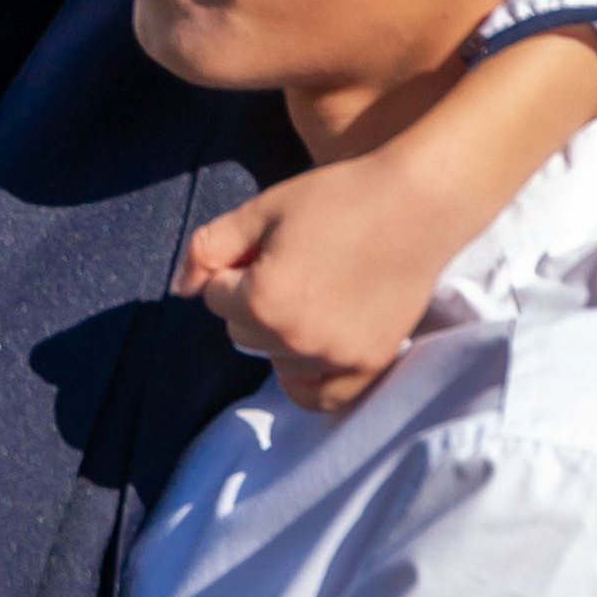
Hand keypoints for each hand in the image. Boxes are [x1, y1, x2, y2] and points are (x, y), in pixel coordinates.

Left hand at [175, 158, 447, 412]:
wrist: (417, 205)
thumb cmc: (338, 198)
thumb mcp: (261, 209)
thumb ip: (209, 247)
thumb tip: (179, 290)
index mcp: (263, 300)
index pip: (216, 297)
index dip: (233, 266)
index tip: (264, 243)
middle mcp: (296, 339)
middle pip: (241, 332)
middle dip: (251, 300)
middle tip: (290, 263)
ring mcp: (336, 358)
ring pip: (276, 359)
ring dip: (279, 332)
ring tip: (312, 289)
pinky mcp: (370, 365)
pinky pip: (323, 397)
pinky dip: (308, 379)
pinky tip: (306, 352)